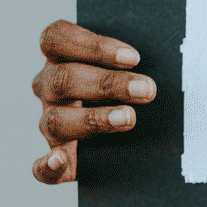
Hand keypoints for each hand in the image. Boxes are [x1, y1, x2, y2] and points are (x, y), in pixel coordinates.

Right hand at [31, 20, 152, 182]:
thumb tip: (164, 70)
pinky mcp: (58, 160)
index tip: (133, 57)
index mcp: (61, 57)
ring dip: (93, 119)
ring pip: (56, 120)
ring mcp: (51, 124)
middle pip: (62, 79)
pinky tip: (60, 161)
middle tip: (146, 89)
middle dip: (106, 83)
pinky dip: (47, 165)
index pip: (56, 38)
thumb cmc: (135, 87)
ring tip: (128, 118)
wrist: (133, 134)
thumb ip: (137, 63)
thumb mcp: (134, 69)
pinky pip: (41, 167)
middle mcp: (50, 88)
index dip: (91, 45)